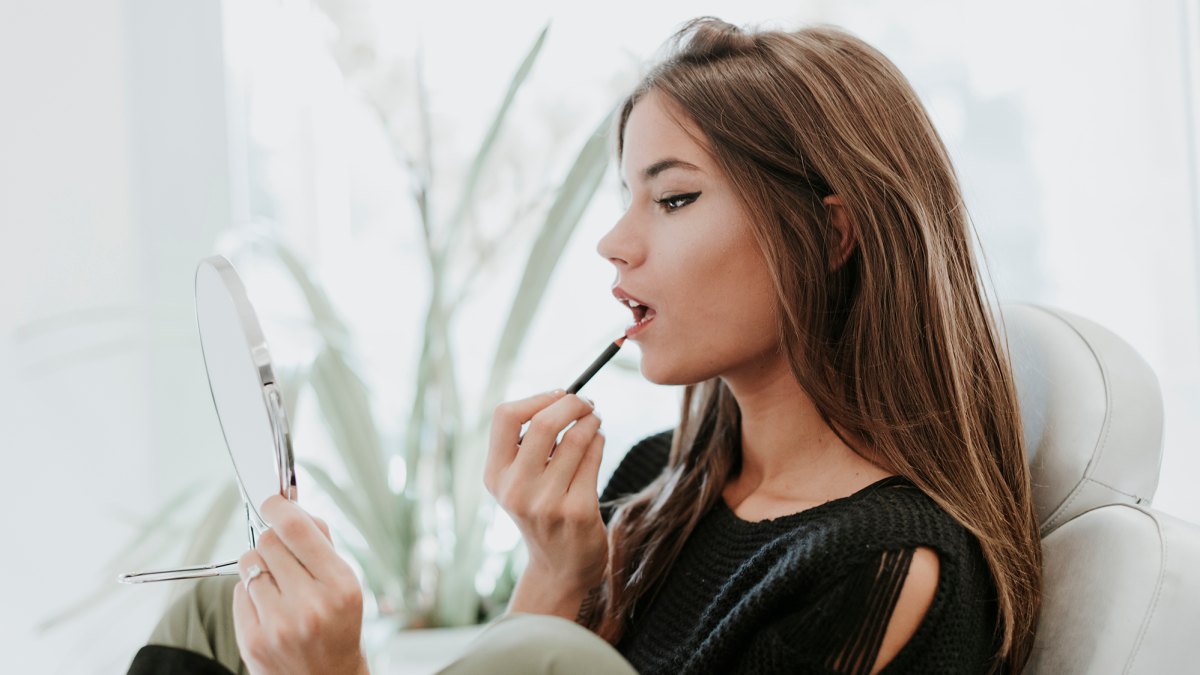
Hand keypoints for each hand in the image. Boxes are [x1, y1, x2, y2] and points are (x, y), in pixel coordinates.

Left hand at [232, 495, 368, 674]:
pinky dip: (250, 594)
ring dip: (259, 567)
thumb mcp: (346, 584)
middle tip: (283, 555)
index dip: (279, 508)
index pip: (297, 529)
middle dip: (272, 541)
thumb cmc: (338, 628)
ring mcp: (279, 624)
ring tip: (277, 586)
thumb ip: (322, 545)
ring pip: (248, 564)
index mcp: (340, 585)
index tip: (272, 501)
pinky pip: (238, 592)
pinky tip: (268, 609)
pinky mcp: (253, 640)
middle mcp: (310, 605)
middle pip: (268, 541)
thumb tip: (293, 509)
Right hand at [484, 390, 607, 618]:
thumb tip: (562, 396)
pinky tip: (597, 441)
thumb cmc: (543, 509)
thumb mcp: (519, 481)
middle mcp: (516, 489)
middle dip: (572, 403)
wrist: (560, 567)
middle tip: (586, 401)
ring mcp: (547, 503)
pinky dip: (599, 440)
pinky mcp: (578, 511)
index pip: (504, 416)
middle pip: (544, 423)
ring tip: (594, 420)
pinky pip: (593, 457)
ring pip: (575, 438)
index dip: (536, 398)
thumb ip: (528, 444)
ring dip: (591, 421)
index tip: (558, 395)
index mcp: (495, 475)